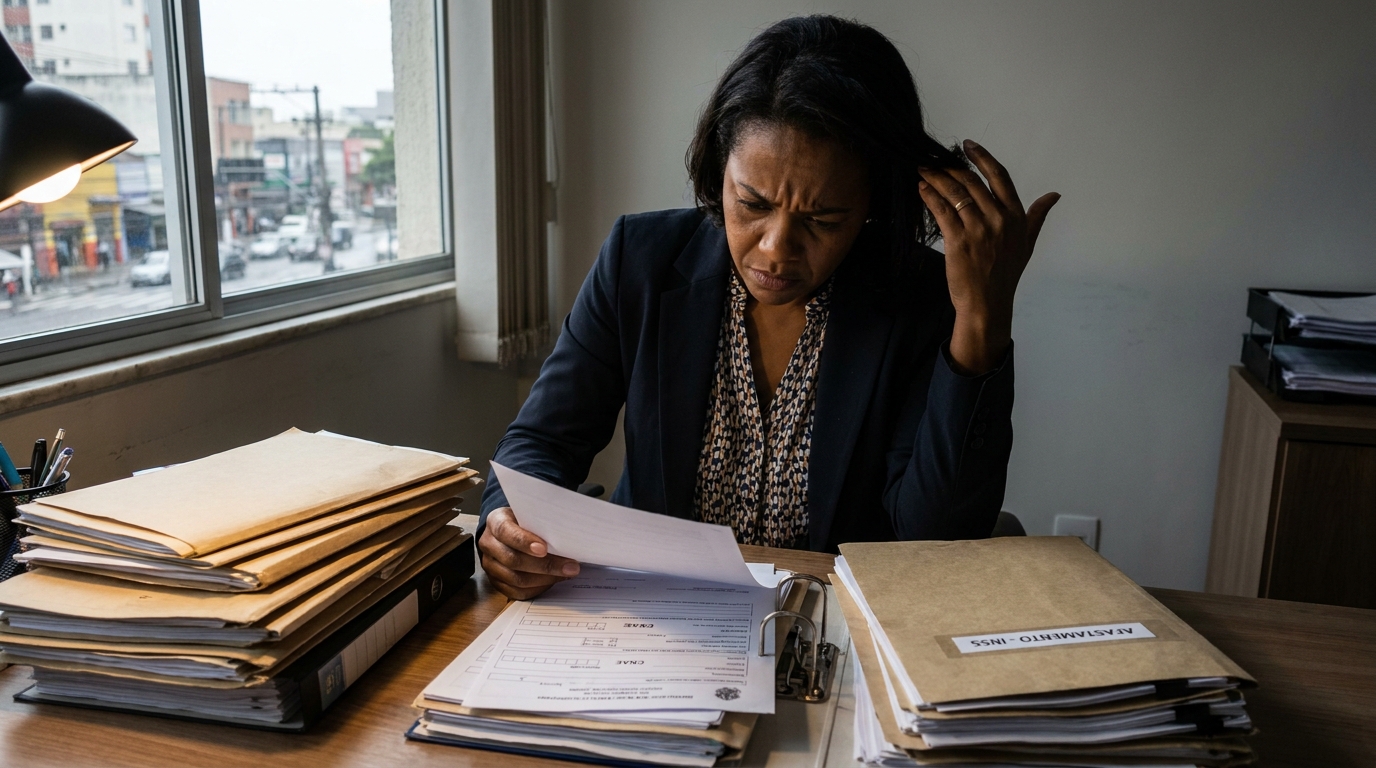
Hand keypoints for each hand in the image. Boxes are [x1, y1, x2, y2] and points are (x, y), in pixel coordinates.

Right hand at [478, 507, 580, 599]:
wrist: (505, 531)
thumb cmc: (522, 521)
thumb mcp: (528, 514)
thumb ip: (541, 523)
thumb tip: (568, 537)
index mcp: (495, 522)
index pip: (507, 532)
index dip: (525, 542)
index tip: (544, 549)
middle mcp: (489, 544)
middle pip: (513, 560)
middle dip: (545, 566)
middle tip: (570, 567)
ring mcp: (490, 565)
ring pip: (516, 579)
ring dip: (544, 579)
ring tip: (565, 574)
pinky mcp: (496, 581)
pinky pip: (516, 592)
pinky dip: (537, 588)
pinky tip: (552, 581)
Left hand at [918, 140, 1059, 374]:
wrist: (988, 303)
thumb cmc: (1006, 274)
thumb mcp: (1027, 243)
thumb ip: (1037, 216)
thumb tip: (1054, 195)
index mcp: (1015, 216)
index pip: (999, 176)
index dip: (982, 157)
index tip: (967, 145)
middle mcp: (998, 218)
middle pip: (972, 181)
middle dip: (950, 167)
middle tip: (935, 160)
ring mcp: (978, 229)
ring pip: (955, 193)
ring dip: (936, 178)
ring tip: (923, 170)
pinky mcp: (958, 241)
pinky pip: (942, 211)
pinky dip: (930, 197)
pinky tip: (922, 189)